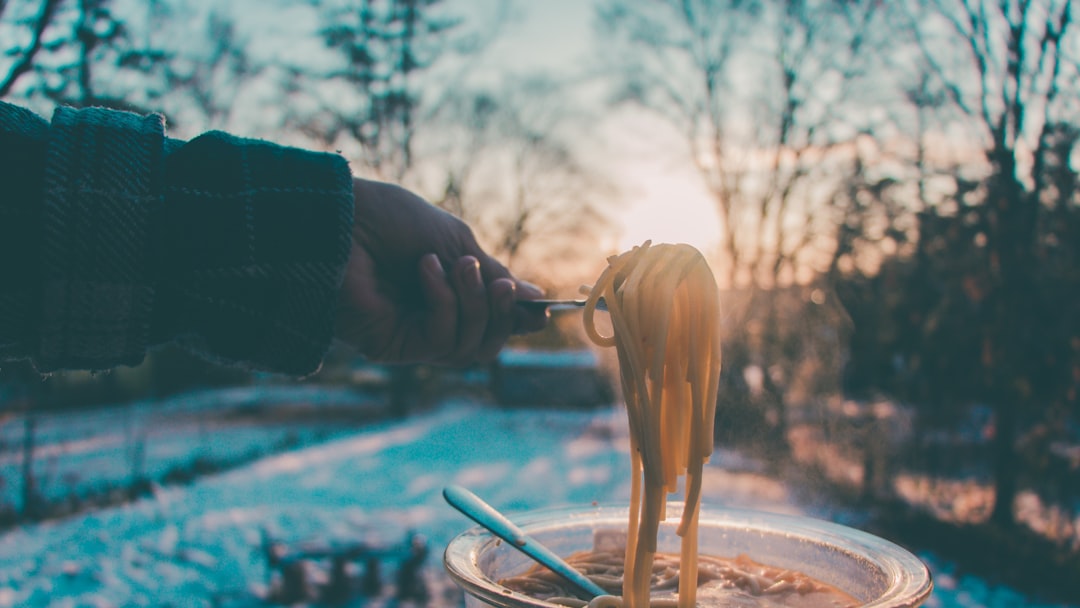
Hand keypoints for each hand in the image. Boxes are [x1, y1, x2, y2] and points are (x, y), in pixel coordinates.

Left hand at [336, 178, 547, 364]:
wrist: (343, 220)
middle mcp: (429, 318)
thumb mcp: (455, 242)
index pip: (490, 321)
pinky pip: (441, 340)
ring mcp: (412, 335)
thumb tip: (535, 297)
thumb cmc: (391, 222)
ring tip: (457, 265)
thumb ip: (491, 274)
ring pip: (469, 348)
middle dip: (501, 315)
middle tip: (500, 285)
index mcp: (445, 292)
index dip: (516, 318)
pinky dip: (444, 304)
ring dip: (474, 305)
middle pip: (486, 344)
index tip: (541, 310)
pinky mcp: (394, 346)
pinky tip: (425, 272)